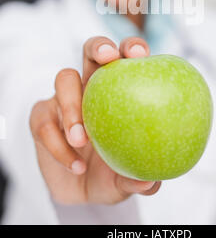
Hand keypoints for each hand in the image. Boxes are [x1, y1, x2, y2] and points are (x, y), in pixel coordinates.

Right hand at [30, 36, 161, 204]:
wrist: (79, 191)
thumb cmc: (110, 173)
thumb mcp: (125, 180)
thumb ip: (136, 179)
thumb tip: (151, 183)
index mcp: (120, 89)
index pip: (127, 56)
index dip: (132, 47)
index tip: (141, 54)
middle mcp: (92, 85)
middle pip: (92, 50)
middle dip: (99, 46)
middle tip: (109, 57)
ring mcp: (65, 97)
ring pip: (64, 78)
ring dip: (72, 105)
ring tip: (82, 138)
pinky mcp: (42, 115)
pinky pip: (44, 121)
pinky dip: (58, 145)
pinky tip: (74, 165)